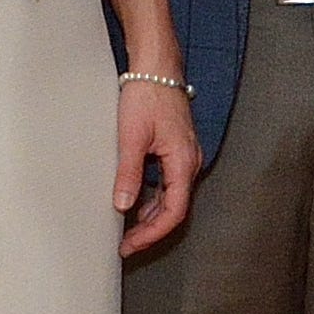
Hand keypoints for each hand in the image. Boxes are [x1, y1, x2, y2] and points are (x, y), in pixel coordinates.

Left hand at [113, 78, 200, 257]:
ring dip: (151, 215)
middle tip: (126, 244)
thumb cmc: (148, 95)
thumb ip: (129, 174)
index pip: (174, 212)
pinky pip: (168, 183)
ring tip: (127, 229)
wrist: (157, 68)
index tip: (132, 245)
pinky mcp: (176, 150)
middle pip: (174, 209)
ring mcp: (184, 156)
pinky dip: (153, 198)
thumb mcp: (131, 137)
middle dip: (150, 230)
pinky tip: (136, 202)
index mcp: (183, 162)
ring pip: (172, 197)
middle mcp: (189, 163)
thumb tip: (123, 205)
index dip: (152, 233)